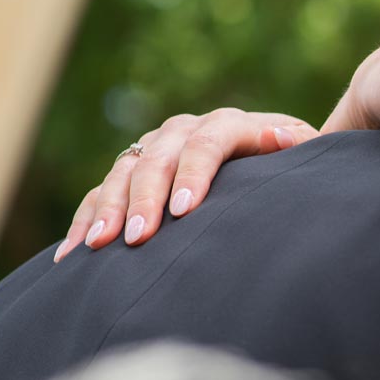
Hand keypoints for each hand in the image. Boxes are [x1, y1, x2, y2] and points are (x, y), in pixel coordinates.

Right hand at [55, 109, 317, 260]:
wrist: (268, 161)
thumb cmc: (292, 167)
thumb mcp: (305, 155)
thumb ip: (298, 146)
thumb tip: (278, 138)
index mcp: (230, 124)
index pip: (207, 144)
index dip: (194, 175)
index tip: (184, 211)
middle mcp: (186, 129)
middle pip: (158, 158)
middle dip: (144, 198)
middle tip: (139, 238)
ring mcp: (155, 148)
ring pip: (123, 172)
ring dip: (109, 209)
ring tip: (101, 245)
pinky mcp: (133, 170)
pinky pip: (101, 192)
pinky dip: (87, 220)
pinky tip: (73, 255)